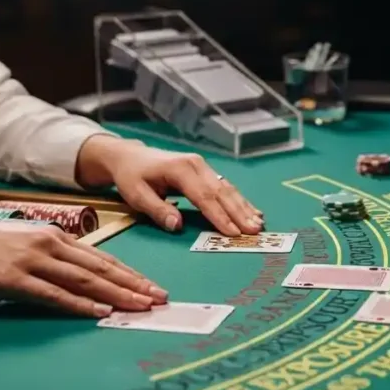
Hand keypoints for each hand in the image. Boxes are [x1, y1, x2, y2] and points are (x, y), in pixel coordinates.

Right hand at [0, 212, 167, 316]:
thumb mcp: (22, 242)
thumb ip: (48, 255)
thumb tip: (74, 273)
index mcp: (54, 236)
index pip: (102, 258)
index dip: (130, 273)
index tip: (152, 285)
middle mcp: (50, 245)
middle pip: (102, 268)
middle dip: (135, 284)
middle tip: (160, 298)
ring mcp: (33, 261)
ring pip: (86, 280)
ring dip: (118, 295)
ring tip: (142, 306)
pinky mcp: (14, 279)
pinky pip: (54, 294)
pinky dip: (80, 304)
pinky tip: (100, 311)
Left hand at [75, 135, 263, 236]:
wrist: (130, 156)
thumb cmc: (132, 176)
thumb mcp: (136, 194)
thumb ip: (157, 210)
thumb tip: (176, 225)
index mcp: (180, 169)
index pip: (204, 196)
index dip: (219, 216)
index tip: (233, 233)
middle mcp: (197, 165)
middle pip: (222, 192)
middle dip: (239, 213)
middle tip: (254, 231)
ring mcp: (203, 166)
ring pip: (228, 188)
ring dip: (244, 207)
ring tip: (258, 224)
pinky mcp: (206, 171)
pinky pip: (226, 186)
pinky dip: (240, 200)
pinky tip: (253, 211)